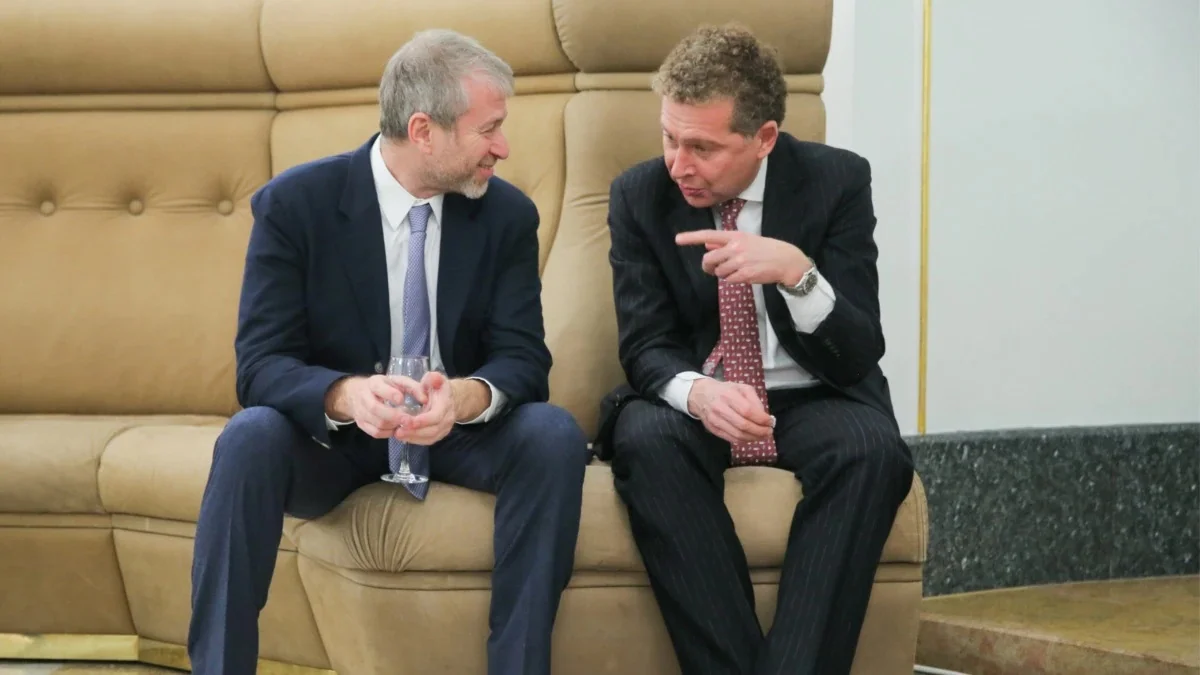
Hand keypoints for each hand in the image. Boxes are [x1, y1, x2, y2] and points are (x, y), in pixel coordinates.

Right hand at [326, 375, 427, 439]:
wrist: (359, 393)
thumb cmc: (385, 387)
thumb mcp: (398, 382)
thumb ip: (413, 387)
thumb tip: (425, 399)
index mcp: (373, 383)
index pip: (378, 388)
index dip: (390, 394)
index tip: (402, 400)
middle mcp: (364, 397)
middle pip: (375, 408)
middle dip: (394, 415)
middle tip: (409, 420)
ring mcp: (360, 412)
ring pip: (377, 423)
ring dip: (393, 425)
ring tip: (405, 424)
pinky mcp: (361, 424)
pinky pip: (375, 432)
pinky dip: (388, 433)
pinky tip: (397, 428)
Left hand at [391, 371, 455, 445]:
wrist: (450, 399)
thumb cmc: (438, 388)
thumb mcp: (436, 379)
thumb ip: (434, 378)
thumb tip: (432, 377)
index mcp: (446, 405)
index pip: (435, 416)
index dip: (422, 420)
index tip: (406, 421)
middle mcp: (448, 419)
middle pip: (432, 430)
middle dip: (414, 431)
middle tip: (397, 430)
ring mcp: (444, 429)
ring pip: (430, 438)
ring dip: (413, 437)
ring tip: (397, 434)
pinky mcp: (439, 435)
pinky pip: (428, 441)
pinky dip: (415, 440)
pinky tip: (404, 437)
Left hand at [675, 230, 810, 285]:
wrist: (786, 260)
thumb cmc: (766, 249)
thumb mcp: (746, 240)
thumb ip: (725, 243)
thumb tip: (707, 244)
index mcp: (735, 236)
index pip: (709, 235)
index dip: (692, 237)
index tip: (678, 239)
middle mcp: (736, 247)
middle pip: (709, 258)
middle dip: (708, 266)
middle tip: (712, 268)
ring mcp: (740, 261)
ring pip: (718, 271)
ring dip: (723, 273)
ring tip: (737, 269)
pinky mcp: (745, 274)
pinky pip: (729, 280)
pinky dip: (733, 279)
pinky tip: (744, 275)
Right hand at [686, 378, 773, 444]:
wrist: (701, 395)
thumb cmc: (725, 390)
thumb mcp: (741, 388)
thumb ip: (754, 400)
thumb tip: (764, 416)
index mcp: (729, 395)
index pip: (748, 411)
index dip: (761, 419)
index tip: (771, 422)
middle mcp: (720, 408)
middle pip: (743, 425)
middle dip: (760, 431)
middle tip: (769, 432)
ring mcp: (715, 420)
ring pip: (737, 435)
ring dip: (753, 438)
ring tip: (763, 436)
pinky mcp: (713, 429)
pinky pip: (731, 439)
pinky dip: (744, 440)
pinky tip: (751, 437)